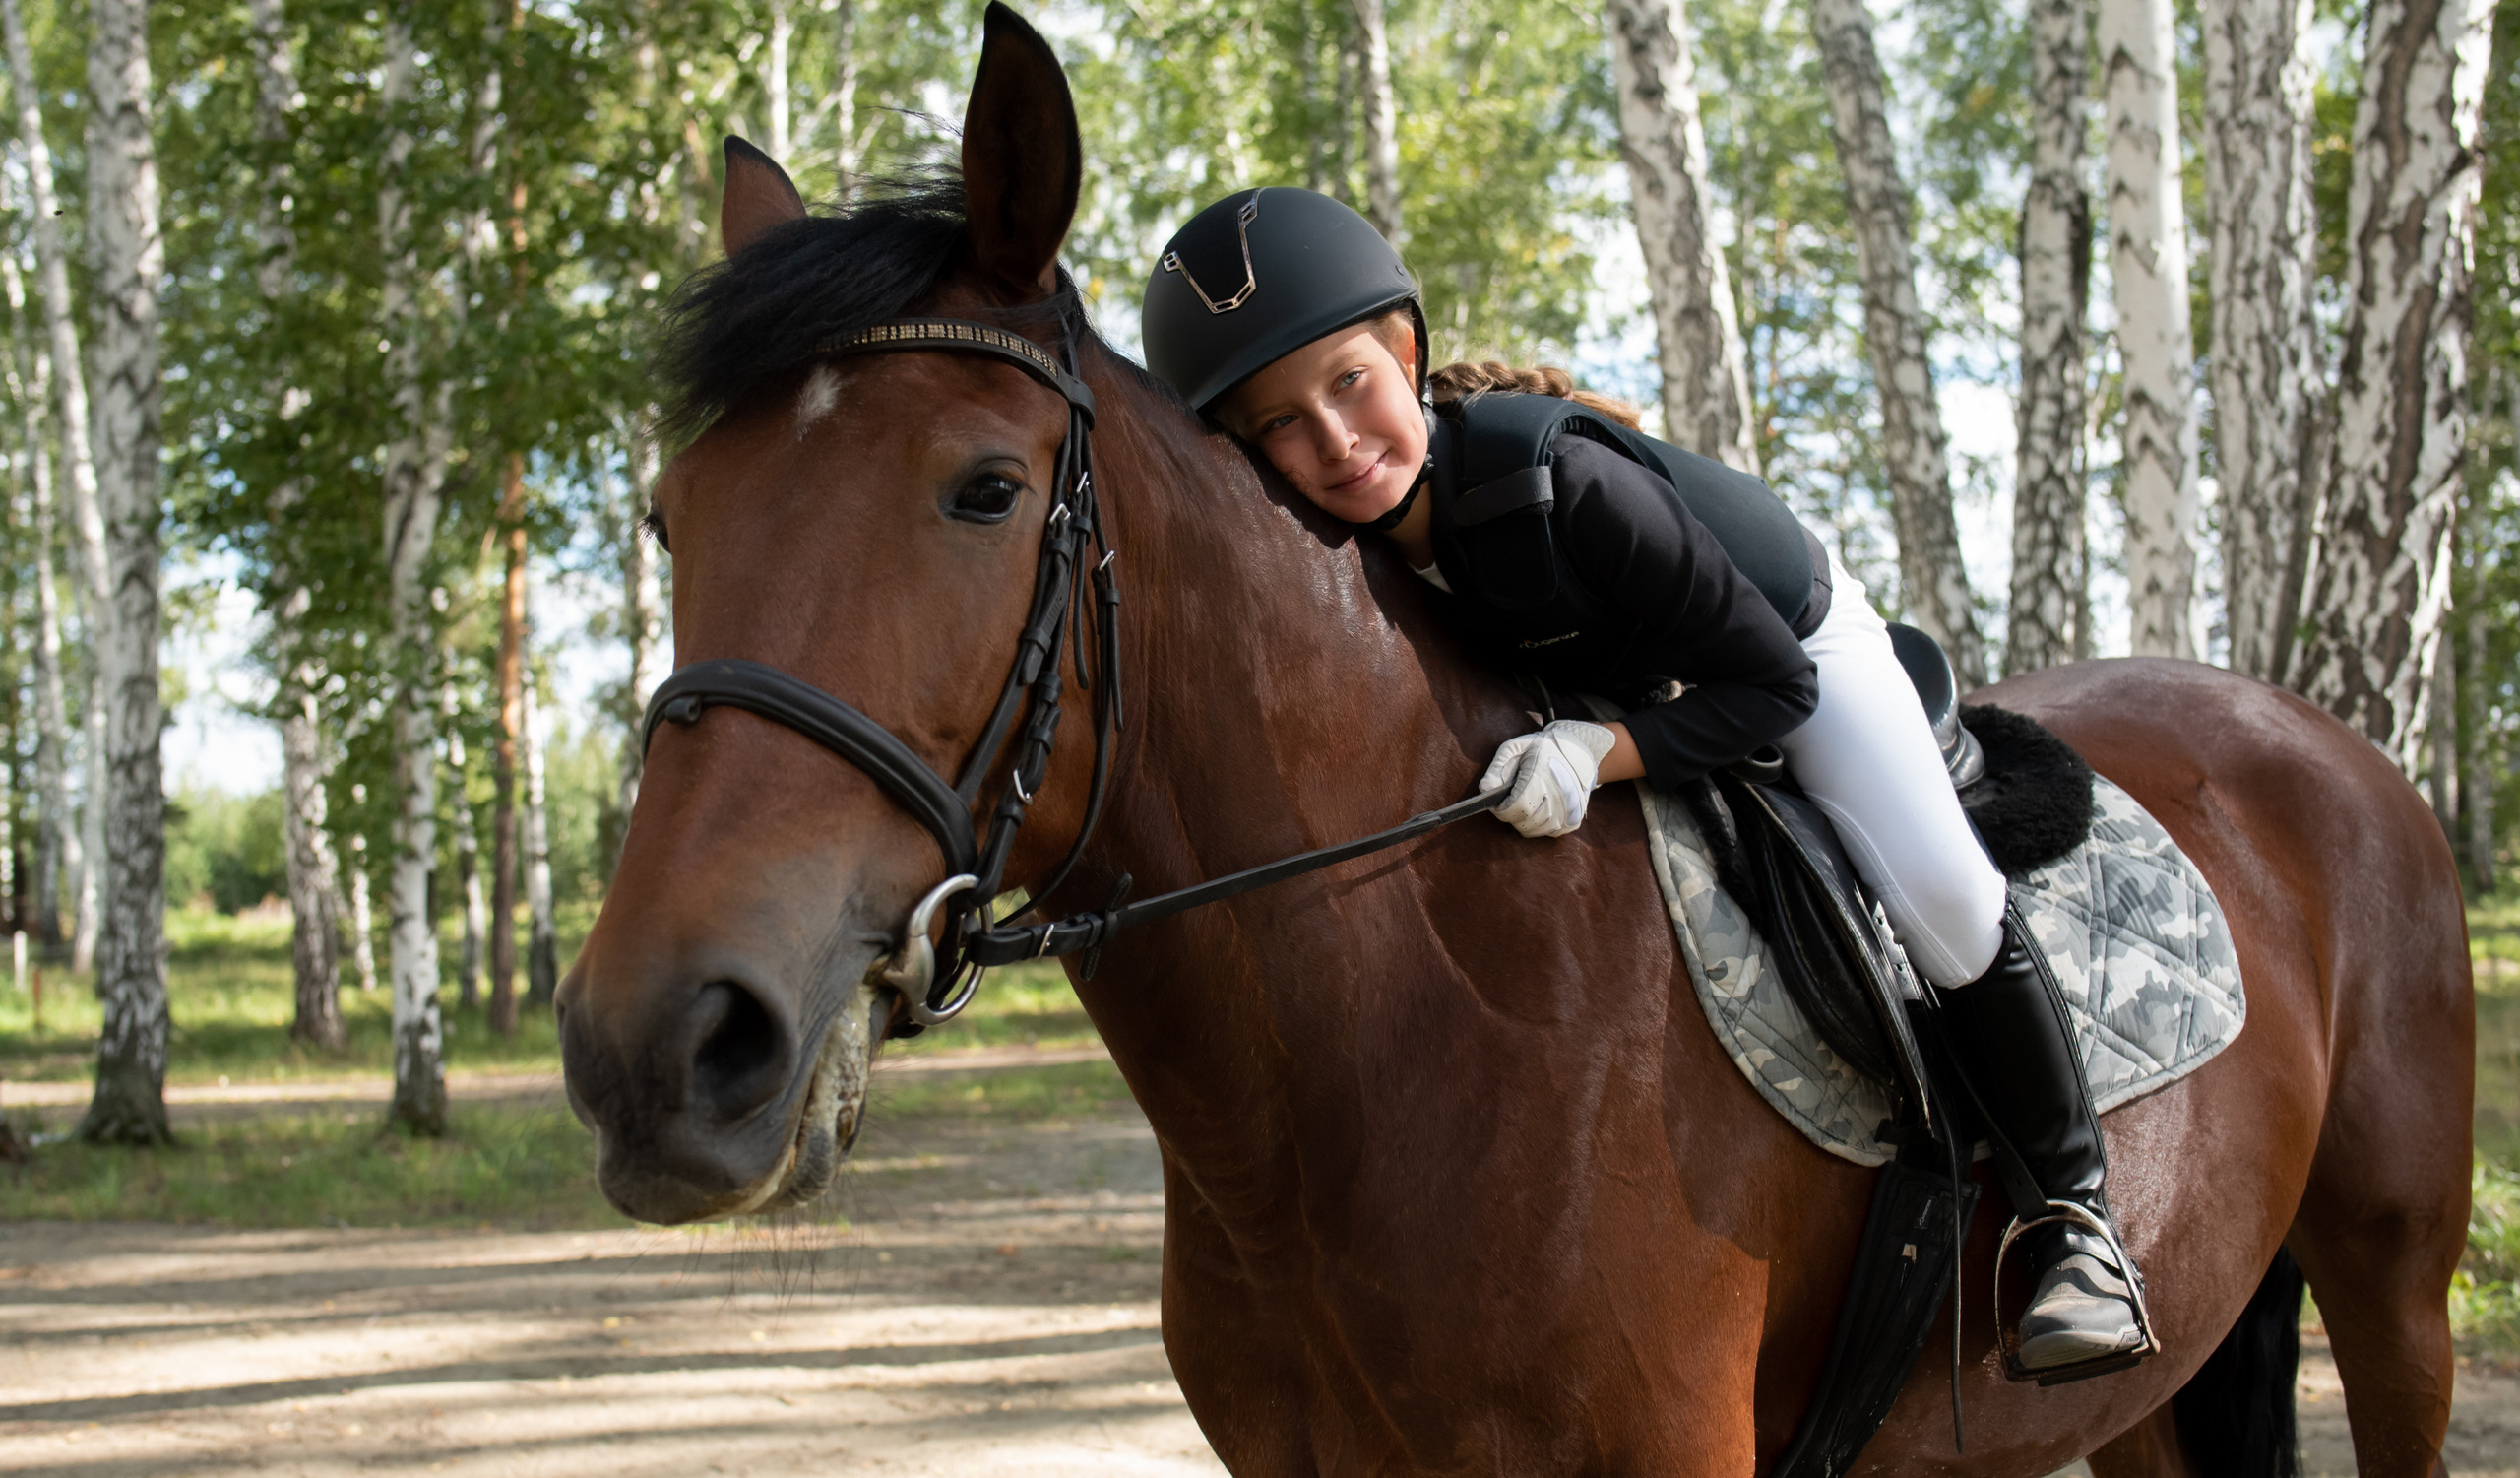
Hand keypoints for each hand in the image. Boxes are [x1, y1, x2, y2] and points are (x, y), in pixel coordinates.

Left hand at [1479, 720, 1617, 838]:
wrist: (1575, 752)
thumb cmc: (1539, 749)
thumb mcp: (1514, 747)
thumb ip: (1497, 767)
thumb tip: (1485, 788)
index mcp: (1541, 777)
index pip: (1517, 807)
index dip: (1502, 809)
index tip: (1498, 802)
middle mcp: (1558, 796)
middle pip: (1525, 822)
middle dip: (1511, 815)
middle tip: (1510, 802)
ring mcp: (1568, 809)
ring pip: (1537, 830)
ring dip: (1524, 822)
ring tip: (1523, 806)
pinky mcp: (1574, 818)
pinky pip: (1551, 833)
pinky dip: (1540, 826)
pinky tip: (1538, 811)